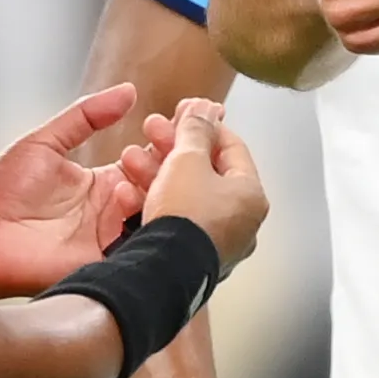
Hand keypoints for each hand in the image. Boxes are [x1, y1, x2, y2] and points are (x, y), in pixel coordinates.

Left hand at [0, 85, 153, 294]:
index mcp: (100, 184)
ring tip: (133, 169)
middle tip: (160, 143)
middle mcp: (109, 210)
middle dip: (165, 163)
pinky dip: (140, 221)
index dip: (163, 141)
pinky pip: (135, 246)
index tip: (174, 120)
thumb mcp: (44, 142)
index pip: (146, 160)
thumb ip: (85, 116)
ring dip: (153, 188)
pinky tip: (127, 197)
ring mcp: (107, 236)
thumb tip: (128, 91)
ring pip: (153, 213)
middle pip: (158, 187)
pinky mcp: (100, 261)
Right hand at [141, 101, 265, 267]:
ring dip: (155, 173)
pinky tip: (127, 193)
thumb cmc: (184, 217)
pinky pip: (172, 221)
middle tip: (152, 130)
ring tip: (130, 159)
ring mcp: (216, 242)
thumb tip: (205, 107)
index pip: (232, 147)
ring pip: (184, 196)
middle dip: (172, 148)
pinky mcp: (190, 258)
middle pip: (205, 172)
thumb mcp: (187, 159)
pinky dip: (152, 204)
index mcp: (250, 195)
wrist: (162, 270)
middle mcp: (240, 222)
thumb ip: (195, 129)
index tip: (184, 113)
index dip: (204, 125)